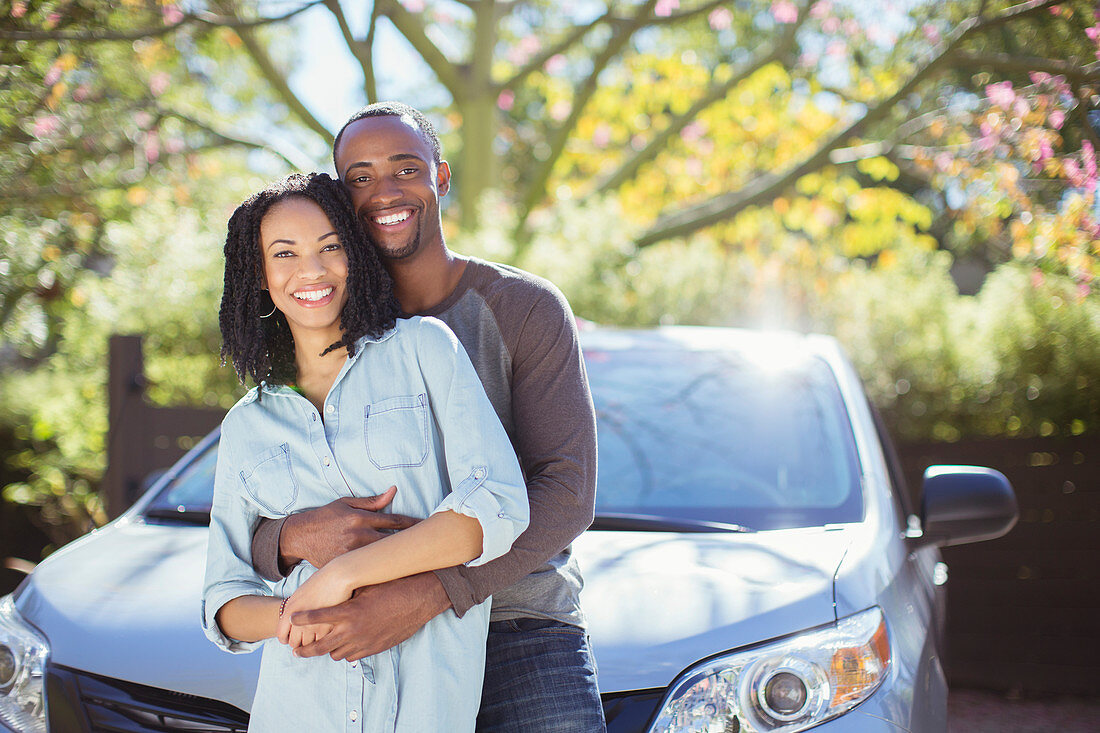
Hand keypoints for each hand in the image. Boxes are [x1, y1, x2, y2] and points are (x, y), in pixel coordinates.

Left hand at [276, 567, 350, 646]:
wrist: (337, 577)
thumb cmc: (320, 582)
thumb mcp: (300, 594)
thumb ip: (293, 609)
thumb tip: (291, 621)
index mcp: (289, 611)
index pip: (281, 635)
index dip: (286, 639)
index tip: (293, 638)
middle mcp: (298, 620)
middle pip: (294, 643)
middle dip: (299, 643)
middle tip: (306, 640)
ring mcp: (312, 625)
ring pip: (308, 646)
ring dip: (312, 644)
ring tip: (318, 639)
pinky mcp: (327, 628)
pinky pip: (322, 643)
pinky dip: (324, 641)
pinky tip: (329, 635)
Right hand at [280, 487, 419, 569]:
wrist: (299, 536)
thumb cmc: (325, 517)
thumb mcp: (346, 503)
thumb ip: (372, 501)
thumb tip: (394, 491)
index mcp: (360, 518)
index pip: (395, 521)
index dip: (413, 525)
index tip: (428, 527)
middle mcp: (358, 536)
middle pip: (394, 542)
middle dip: (412, 544)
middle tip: (433, 547)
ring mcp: (352, 553)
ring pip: (383, 558)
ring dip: (401, 560)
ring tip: (422, 562)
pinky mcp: (345, 567)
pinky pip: (368, 570)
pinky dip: (382, 572)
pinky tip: (397, 575)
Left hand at [290, 572, 450, 660]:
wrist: (420, 598)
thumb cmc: (393, 585)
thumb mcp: (367, 585)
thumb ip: (347, 594)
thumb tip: (331, 592)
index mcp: (350, 612)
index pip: (317, 618)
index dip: (301, 619)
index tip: (292, 619)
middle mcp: (354, 630)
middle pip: (321, 647)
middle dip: (305, 650)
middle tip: (295, 650)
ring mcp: (365, 642)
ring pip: (336, 654)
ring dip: (328, 649)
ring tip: (321, 645)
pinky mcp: (375, 648)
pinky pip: (353, 657)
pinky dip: (345, 652)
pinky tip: (344, 646)